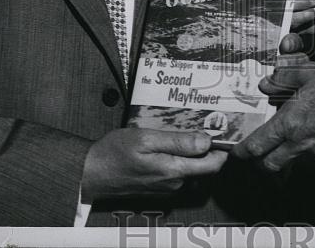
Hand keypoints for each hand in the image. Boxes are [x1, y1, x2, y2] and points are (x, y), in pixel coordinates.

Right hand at [81, 128, 226, 201]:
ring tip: (187, 132)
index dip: (221, 147)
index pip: (214, 165)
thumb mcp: (146, 139)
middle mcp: (175, 184)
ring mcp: (168, 188)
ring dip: (196, 153)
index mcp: (174, 171)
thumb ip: (178, 142)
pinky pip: (181, 173)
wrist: (92, 173)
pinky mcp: (161, 188)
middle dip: (211, 148)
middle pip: (207, 168)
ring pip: (195, 170)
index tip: (221, 130)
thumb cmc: (115, 153)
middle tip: (205, 126)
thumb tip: (206, 141)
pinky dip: (183, 159)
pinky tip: (173, 145)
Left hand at [232, 50, 314, 171]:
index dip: (242, 151)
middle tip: (257, 150)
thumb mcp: (312, 74)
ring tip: (284, 140)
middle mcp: (299, 144)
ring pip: (290, 163)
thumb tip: (266, 82)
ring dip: (282, 156)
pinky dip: (304, 152)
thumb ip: (285, 78)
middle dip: (259, 160)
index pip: (256, 146)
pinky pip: (310, 159)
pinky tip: (310, 135)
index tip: (236, 150)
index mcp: (289, 124)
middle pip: (269, 165)